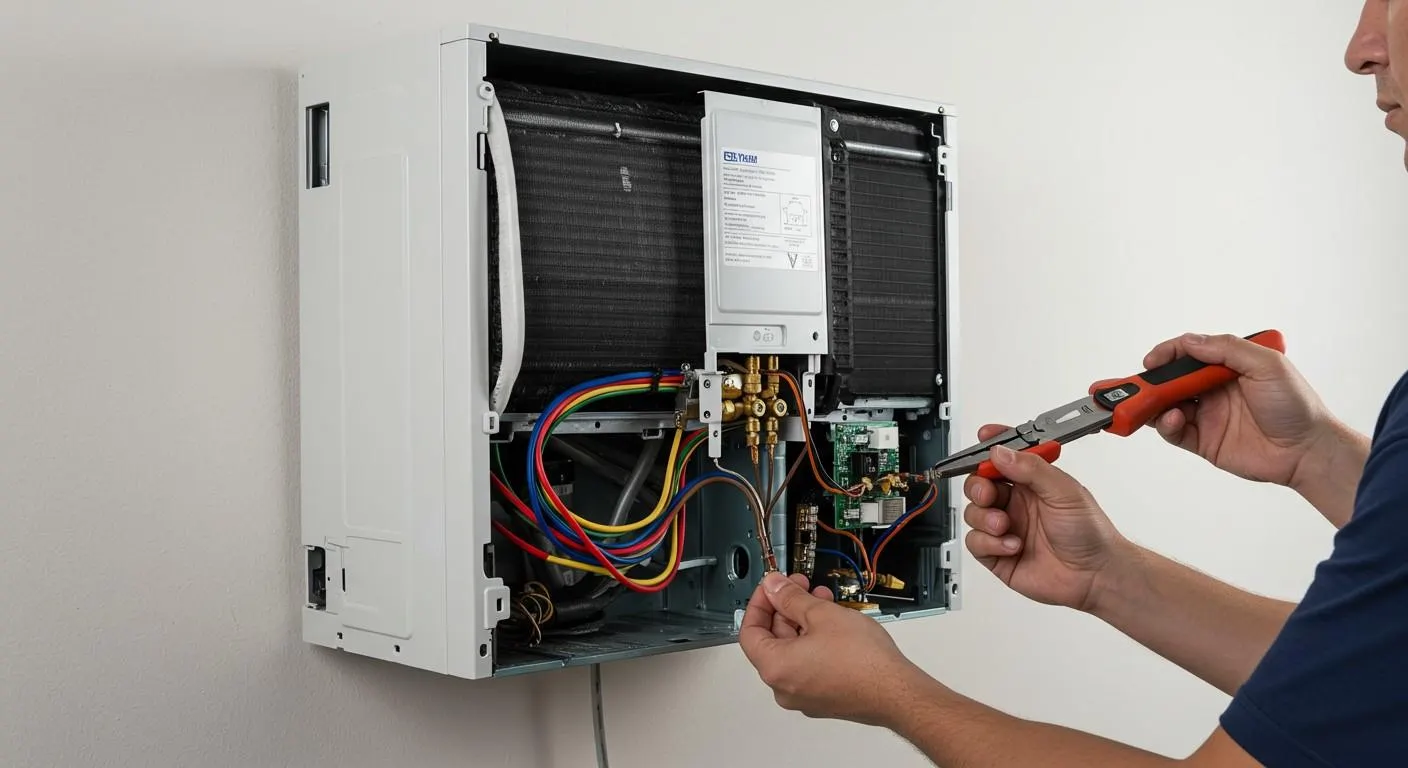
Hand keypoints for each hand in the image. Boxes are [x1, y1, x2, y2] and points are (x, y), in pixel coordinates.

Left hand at [738, 571, 923, 726]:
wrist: (897, 692)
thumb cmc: (862, 660)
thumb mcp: (821, 614)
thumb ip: (790, 597)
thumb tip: (773, 586)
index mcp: (775, 668)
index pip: (749, 631)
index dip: (759, 603)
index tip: (771, 587)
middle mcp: (784, 688)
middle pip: (772, 641)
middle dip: (786, 609)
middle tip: (801, 586)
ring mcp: (804, 696)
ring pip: (793, 651)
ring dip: (803, 622)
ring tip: (823, 601)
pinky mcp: (823, 698)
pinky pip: (809, 665)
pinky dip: (814, 642)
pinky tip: (832, 623)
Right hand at [964, 442, 1130, 611]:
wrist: (1095, 576)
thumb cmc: (1090, 533)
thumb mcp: (1065, 492)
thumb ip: (1032, 469)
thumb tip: (1001, 453)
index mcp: (1031, 483)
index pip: (1002, 459)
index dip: (989, 447)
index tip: (982, 439)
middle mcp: (1016, 503)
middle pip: (978, 485)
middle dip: (978, 487)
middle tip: (988, 494)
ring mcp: (1005, 528)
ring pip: (973, 513)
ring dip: (985, 518)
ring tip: (1005, 526)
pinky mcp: (997, 554)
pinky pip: (975, 542)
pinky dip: (989, 543)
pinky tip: (1012, 546)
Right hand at [1133, 332, 1338, 487]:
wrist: (1307, 450)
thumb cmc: (1296, 405)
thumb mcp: (1267, 364)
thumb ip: (1227, 349)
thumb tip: (1190, 342)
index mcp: (1227, 366)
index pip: (1188, 354)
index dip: (1167, 354)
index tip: (1152, 360)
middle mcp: (1213, 390)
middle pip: (1171, 381)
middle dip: (1151, 381)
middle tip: (1137, 385)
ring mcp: (1207, 416)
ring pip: (1166, 406)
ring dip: (1153, 404)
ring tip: (1150, 404)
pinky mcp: (1203, 441)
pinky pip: (1174, 432)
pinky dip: (1165, 425)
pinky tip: (1172, 419)